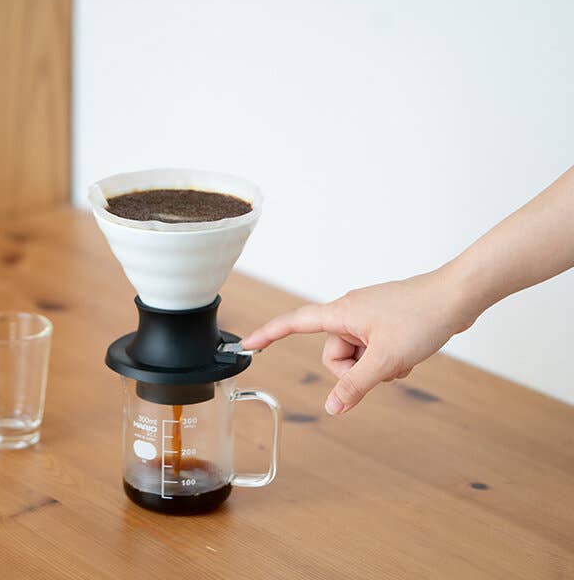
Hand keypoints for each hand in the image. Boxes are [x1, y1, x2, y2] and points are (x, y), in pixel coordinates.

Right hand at [242, 267, 474, 414]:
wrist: (457, 296)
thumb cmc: (421, 317)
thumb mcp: (385, 359)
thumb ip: (355, 386)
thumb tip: (332, 408)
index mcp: (340, 313)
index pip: (293, 324)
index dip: (269, 335)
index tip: (247, 344)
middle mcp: (349, 311)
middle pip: (333, 354)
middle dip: (354, 369)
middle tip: (382, 365)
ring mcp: (368, 316)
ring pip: (356, 354)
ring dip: (375, 365)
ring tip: (400, 358)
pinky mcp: (384, 321)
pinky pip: (372, 348)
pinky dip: (386, 358)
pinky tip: (408, 353)